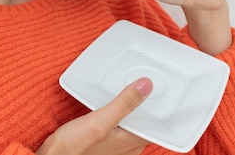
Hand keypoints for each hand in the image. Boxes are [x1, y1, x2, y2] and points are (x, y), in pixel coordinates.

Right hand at [36, 78, 152, 154]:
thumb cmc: (73, 148)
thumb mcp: (99, 121)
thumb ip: (124, 104)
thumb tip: (145, 86)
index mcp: (132, 142)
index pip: (157, 125)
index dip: (161, 108)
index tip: (161, 91)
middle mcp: (128, 148)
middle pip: (145, 123)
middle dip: (146, 106)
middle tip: (144, 86)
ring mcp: (117, 148)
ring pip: (132, 125)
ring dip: (131, 110)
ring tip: (128, 92)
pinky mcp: (106, 144)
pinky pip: (120, 128)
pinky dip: (119, 116)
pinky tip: (111, 107)